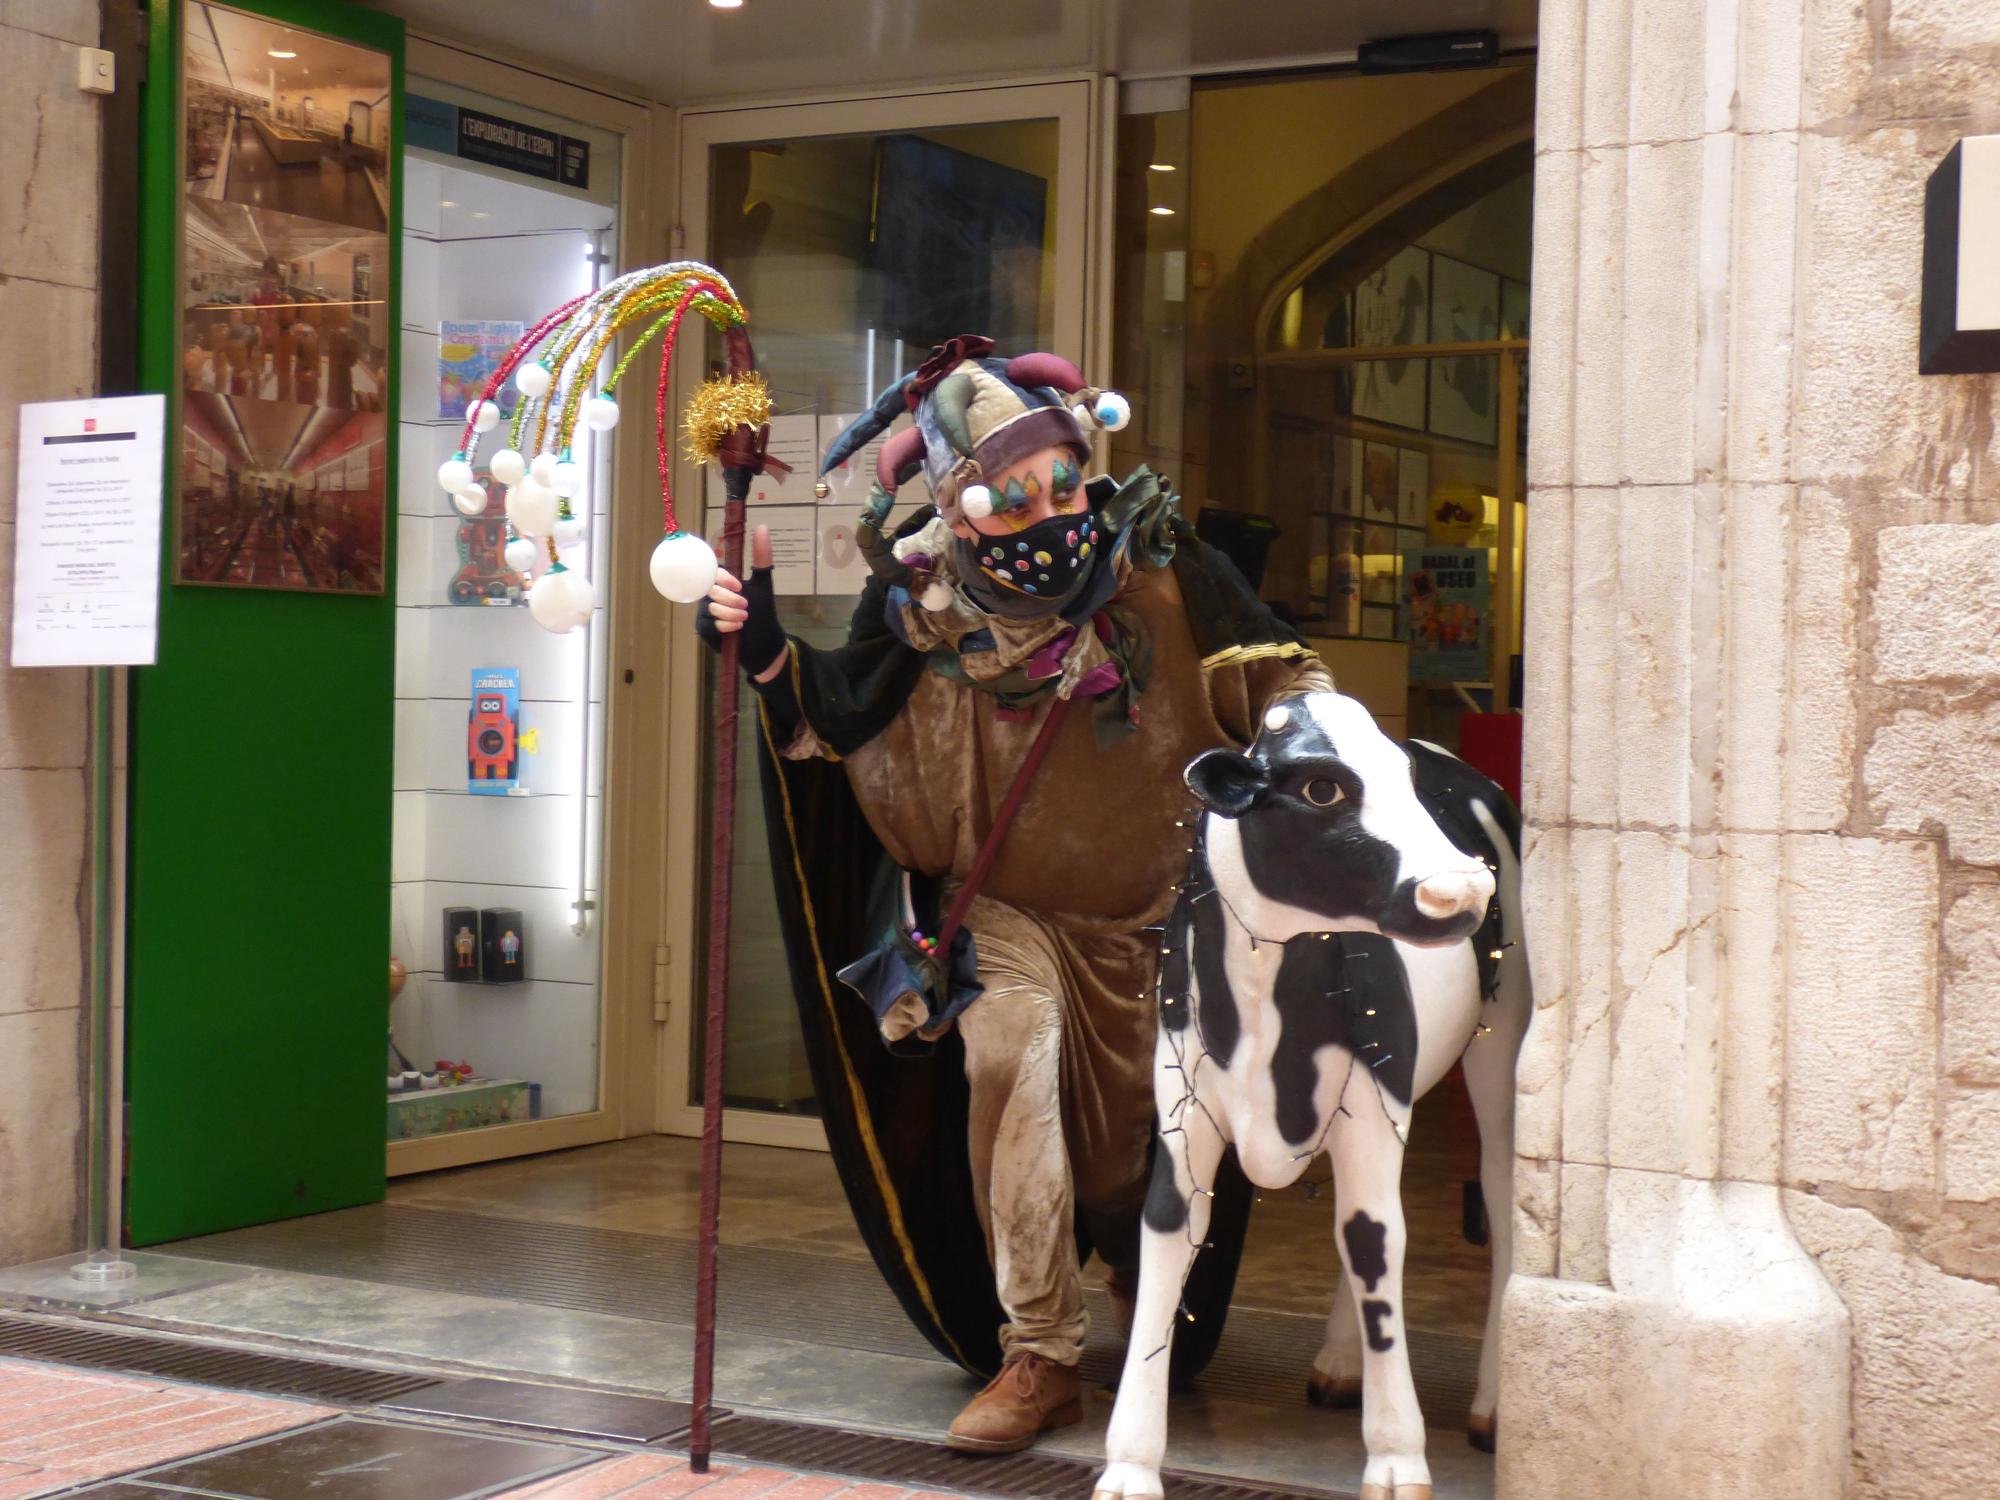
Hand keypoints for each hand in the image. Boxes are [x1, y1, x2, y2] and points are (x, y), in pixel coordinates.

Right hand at [698, 525, 788, 681]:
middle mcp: (709, 593)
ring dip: (731, 614)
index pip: (713, 571)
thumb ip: (761, 556)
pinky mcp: (703, 627)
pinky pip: (709, 623)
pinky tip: (737, 628)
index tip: (740, 586)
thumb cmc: (762, 611)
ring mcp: (704, 610)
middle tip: (746, 606)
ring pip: (711, 607)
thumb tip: (762, 527)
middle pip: (710, 589)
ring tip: (744, 618)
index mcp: (722, 581)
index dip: (724, 578)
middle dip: (730, 599)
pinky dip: (726, 625)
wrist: (764, 640)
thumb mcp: (763, 583)